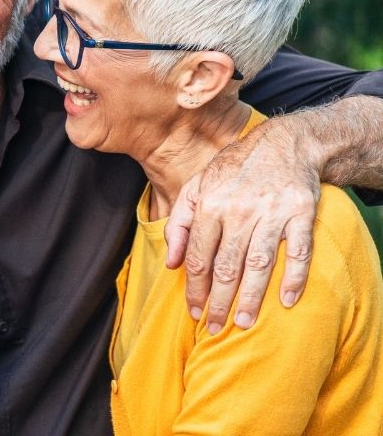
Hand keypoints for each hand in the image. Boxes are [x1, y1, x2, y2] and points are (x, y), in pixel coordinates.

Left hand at [165, 117, 319, 332]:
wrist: (284, 144)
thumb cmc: (234, 169)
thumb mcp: (197, 187)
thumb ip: (179, 223)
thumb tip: (171, 263)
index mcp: (210, 205)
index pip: (199, 256)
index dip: (195, 288)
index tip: (194, 311)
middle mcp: (239, 210)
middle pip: (226, 266)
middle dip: (218, 301)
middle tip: (215, 327)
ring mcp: (272, 213)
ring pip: (258, 264)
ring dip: (251, 297)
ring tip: (243, 322)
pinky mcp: (301, 214)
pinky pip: (298, 252)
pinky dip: (293, 278)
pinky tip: (286, 301)